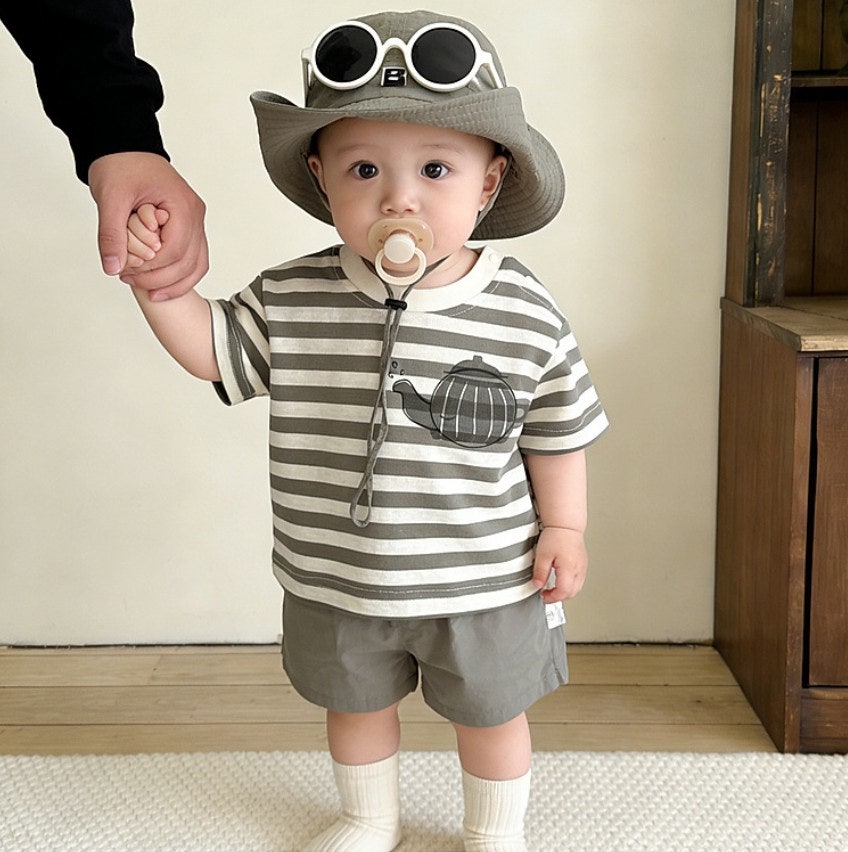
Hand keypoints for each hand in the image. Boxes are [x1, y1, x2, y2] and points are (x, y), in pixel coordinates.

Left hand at [88, 152, 207, 299]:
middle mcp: (195, 215)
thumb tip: (113, 268)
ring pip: (197, 265)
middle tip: (132, 282)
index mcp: (182, 205)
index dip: (152, 268)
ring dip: (175, 284)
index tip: (127, 272)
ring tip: (150, 293)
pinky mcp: (189, 228)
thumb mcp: (110, 198)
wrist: (124, 147)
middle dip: (161, 279)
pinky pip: (193, 259)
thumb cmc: (121, 165)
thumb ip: (111, 234)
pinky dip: (180, 276)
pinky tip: (160, 285)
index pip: (174, 250)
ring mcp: (195, 222)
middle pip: (189, 262)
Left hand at [532, 527, 587, 602]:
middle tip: (547, 594)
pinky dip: (570, 585)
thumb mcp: (542, 555)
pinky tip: (562, 580)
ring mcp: (582, 567)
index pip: (563, 592)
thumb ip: (540, 572)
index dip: (552, 597)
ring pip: (577, 588)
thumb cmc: (556, 536)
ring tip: (553, 588)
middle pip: (572, 593)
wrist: (566, 524)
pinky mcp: (583, 564)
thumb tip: (538, 585)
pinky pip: (579, 580)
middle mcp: (578, 570)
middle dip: (559, 597)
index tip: (544, 596)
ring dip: (565, 592)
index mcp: (569, 569)